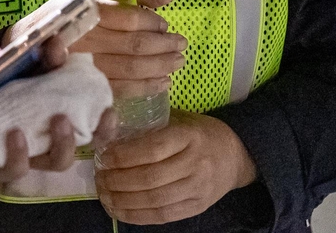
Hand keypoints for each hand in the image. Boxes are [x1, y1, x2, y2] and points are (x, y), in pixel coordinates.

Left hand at [0, 37, 116, 184]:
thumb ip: (17, 61)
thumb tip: (46, 40)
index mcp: (40, 107)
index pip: (80, 103)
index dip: (90, 87)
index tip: (70, 55)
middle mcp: (39, 133)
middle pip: (85, 139)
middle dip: (101, 128)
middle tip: (101, 110)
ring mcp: (22, 154)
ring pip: (59, 160)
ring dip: (66, 142)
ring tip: (60, 121)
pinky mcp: (0, 169)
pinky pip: (20, 167)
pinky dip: (21, 152)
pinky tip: (16, 135)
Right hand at [63, 0, 187, 97]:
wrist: (32, 41)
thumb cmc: (70, 13)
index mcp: (88, 11)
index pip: (130, 19)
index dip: (153, 23)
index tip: (165, 25)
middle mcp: (87, 38)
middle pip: (135, 45)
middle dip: (164, 46)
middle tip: (181, 45)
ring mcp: (86, 65)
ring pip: (131, 69)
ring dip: (160, 67)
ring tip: (177, 62)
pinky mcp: (87, 85)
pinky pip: (121, 89)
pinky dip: (146, 87)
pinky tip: (162, 83)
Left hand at [94, 108, 257, 224]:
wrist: (236, 156)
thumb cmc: (200, 133)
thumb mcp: (180, 119)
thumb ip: (151, 124)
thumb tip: (110, 128)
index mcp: (189, 137)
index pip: (152, 149)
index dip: (124, 155)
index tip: (103, 157)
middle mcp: (196, 164)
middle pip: (150, 178)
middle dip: (118, 181)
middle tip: (99, 178)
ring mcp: (198, 189)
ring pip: (155, 200)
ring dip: (124, 201)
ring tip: (104, 195)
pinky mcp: (197, 207)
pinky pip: (164, 216)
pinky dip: (138, 216)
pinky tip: (119, 211)